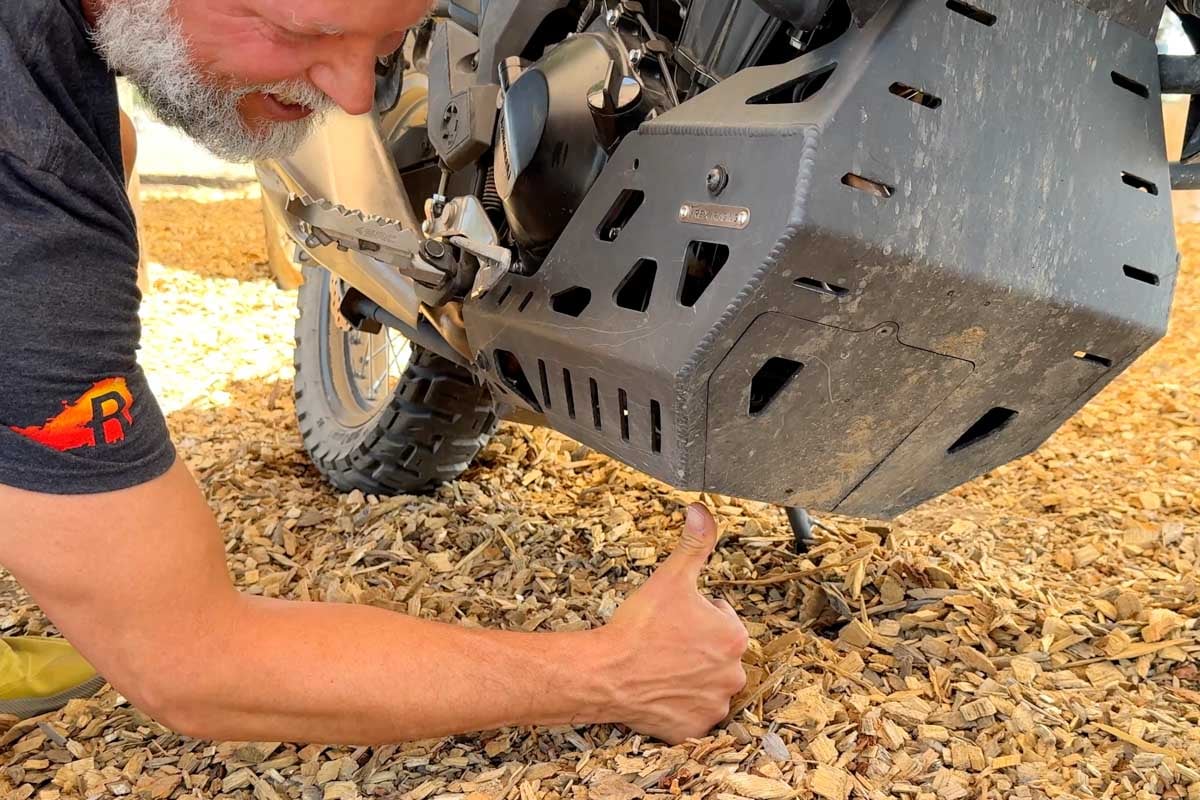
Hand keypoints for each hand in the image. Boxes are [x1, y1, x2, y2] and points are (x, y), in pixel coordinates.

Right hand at [601, 503, 748, 743]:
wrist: (607, 672)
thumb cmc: (639, 626)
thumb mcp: (672, 576)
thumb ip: (695, 542)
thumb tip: (702, 510)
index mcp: (734, 636)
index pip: (721, 619)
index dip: (695, 614)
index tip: (673, 619)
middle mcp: (733, 674)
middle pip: (717, 653)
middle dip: (696, 647)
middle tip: (665, 642)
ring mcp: (714, 704)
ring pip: (706, 683)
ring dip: (690, 676)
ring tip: (660, 665)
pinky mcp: (694, 728)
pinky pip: (692, 713)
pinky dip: (678, 704)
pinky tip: (659, 689)